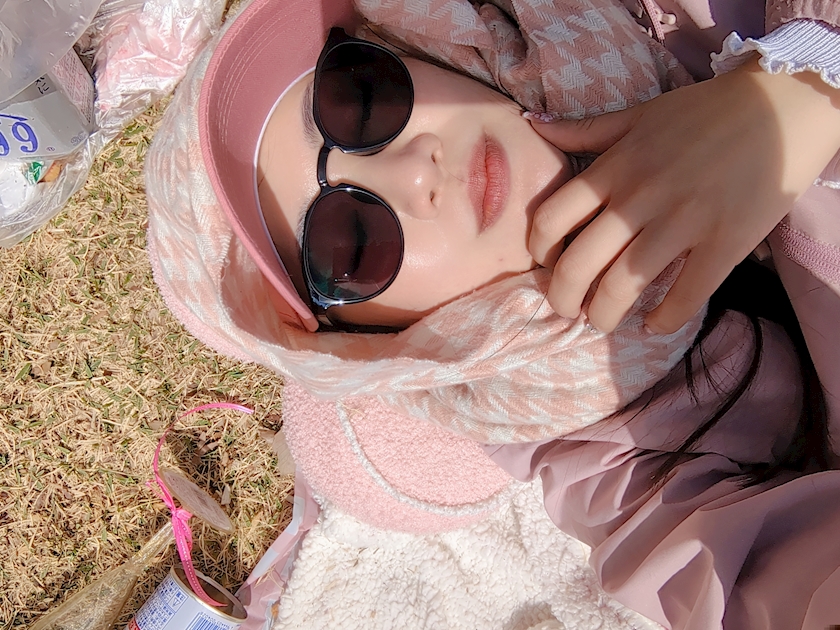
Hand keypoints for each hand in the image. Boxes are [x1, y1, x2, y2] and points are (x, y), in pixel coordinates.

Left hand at [528, 56, 839, 332]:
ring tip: (601, 321)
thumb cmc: (705, 111)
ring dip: (603, 315)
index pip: (551, 219)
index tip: (546, 264)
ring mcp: (682, 222)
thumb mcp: (637, 114)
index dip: (539, 251)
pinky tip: (653, 324)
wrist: (783, 105)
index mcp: (614, 168)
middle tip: (567, 308)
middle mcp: (639, 197)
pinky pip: (686, 295)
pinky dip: (664, 319)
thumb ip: (584, 128)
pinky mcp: (724, 242)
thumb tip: (532, 122)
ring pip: (623, 286)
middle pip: (578, 263)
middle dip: (562, 297)